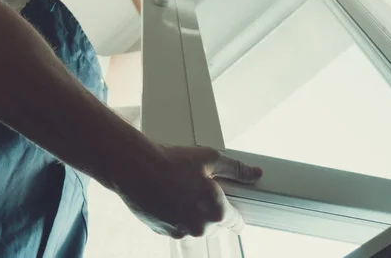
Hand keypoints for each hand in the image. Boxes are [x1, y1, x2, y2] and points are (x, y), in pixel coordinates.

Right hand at [116, 145, 262, 237]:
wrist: (136, 168)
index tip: (234, 211)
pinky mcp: (163, 231)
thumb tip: (255, 173)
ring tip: (180, 189)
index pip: (236, 223)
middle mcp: (200, 228)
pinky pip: (176, 225)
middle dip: (210, 208)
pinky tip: (168, 196)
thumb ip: (236, 169)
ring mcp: (180, 231)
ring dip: (192, 212)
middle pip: (214, 224)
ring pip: (194, 225)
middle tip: (199, 187)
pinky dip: (175, 214)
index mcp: (216, 212)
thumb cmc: (171, 162)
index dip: (236, 214)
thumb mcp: (210, 158)